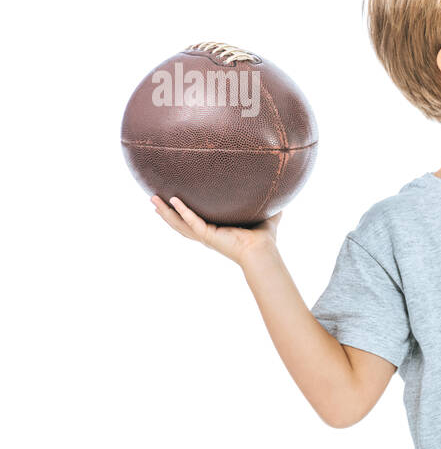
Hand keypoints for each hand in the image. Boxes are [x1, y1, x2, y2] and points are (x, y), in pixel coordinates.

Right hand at [150, 195, 281, 266]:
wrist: (263, 251)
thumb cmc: (264, 239)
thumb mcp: (266, 218)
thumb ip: (270, 208)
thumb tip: (282, 197)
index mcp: (215, 231)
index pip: (193, 221)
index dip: (180, 214)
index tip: (169, 202)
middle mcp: (207, 234)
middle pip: (179, 223)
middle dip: (164, 212)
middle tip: (151, 199)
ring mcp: (206, 236)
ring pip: (179, 224)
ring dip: (165, 213)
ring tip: (151, 199)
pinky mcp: (208, 236)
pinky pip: (192, 222)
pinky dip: (182, 212)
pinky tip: (173, 200)